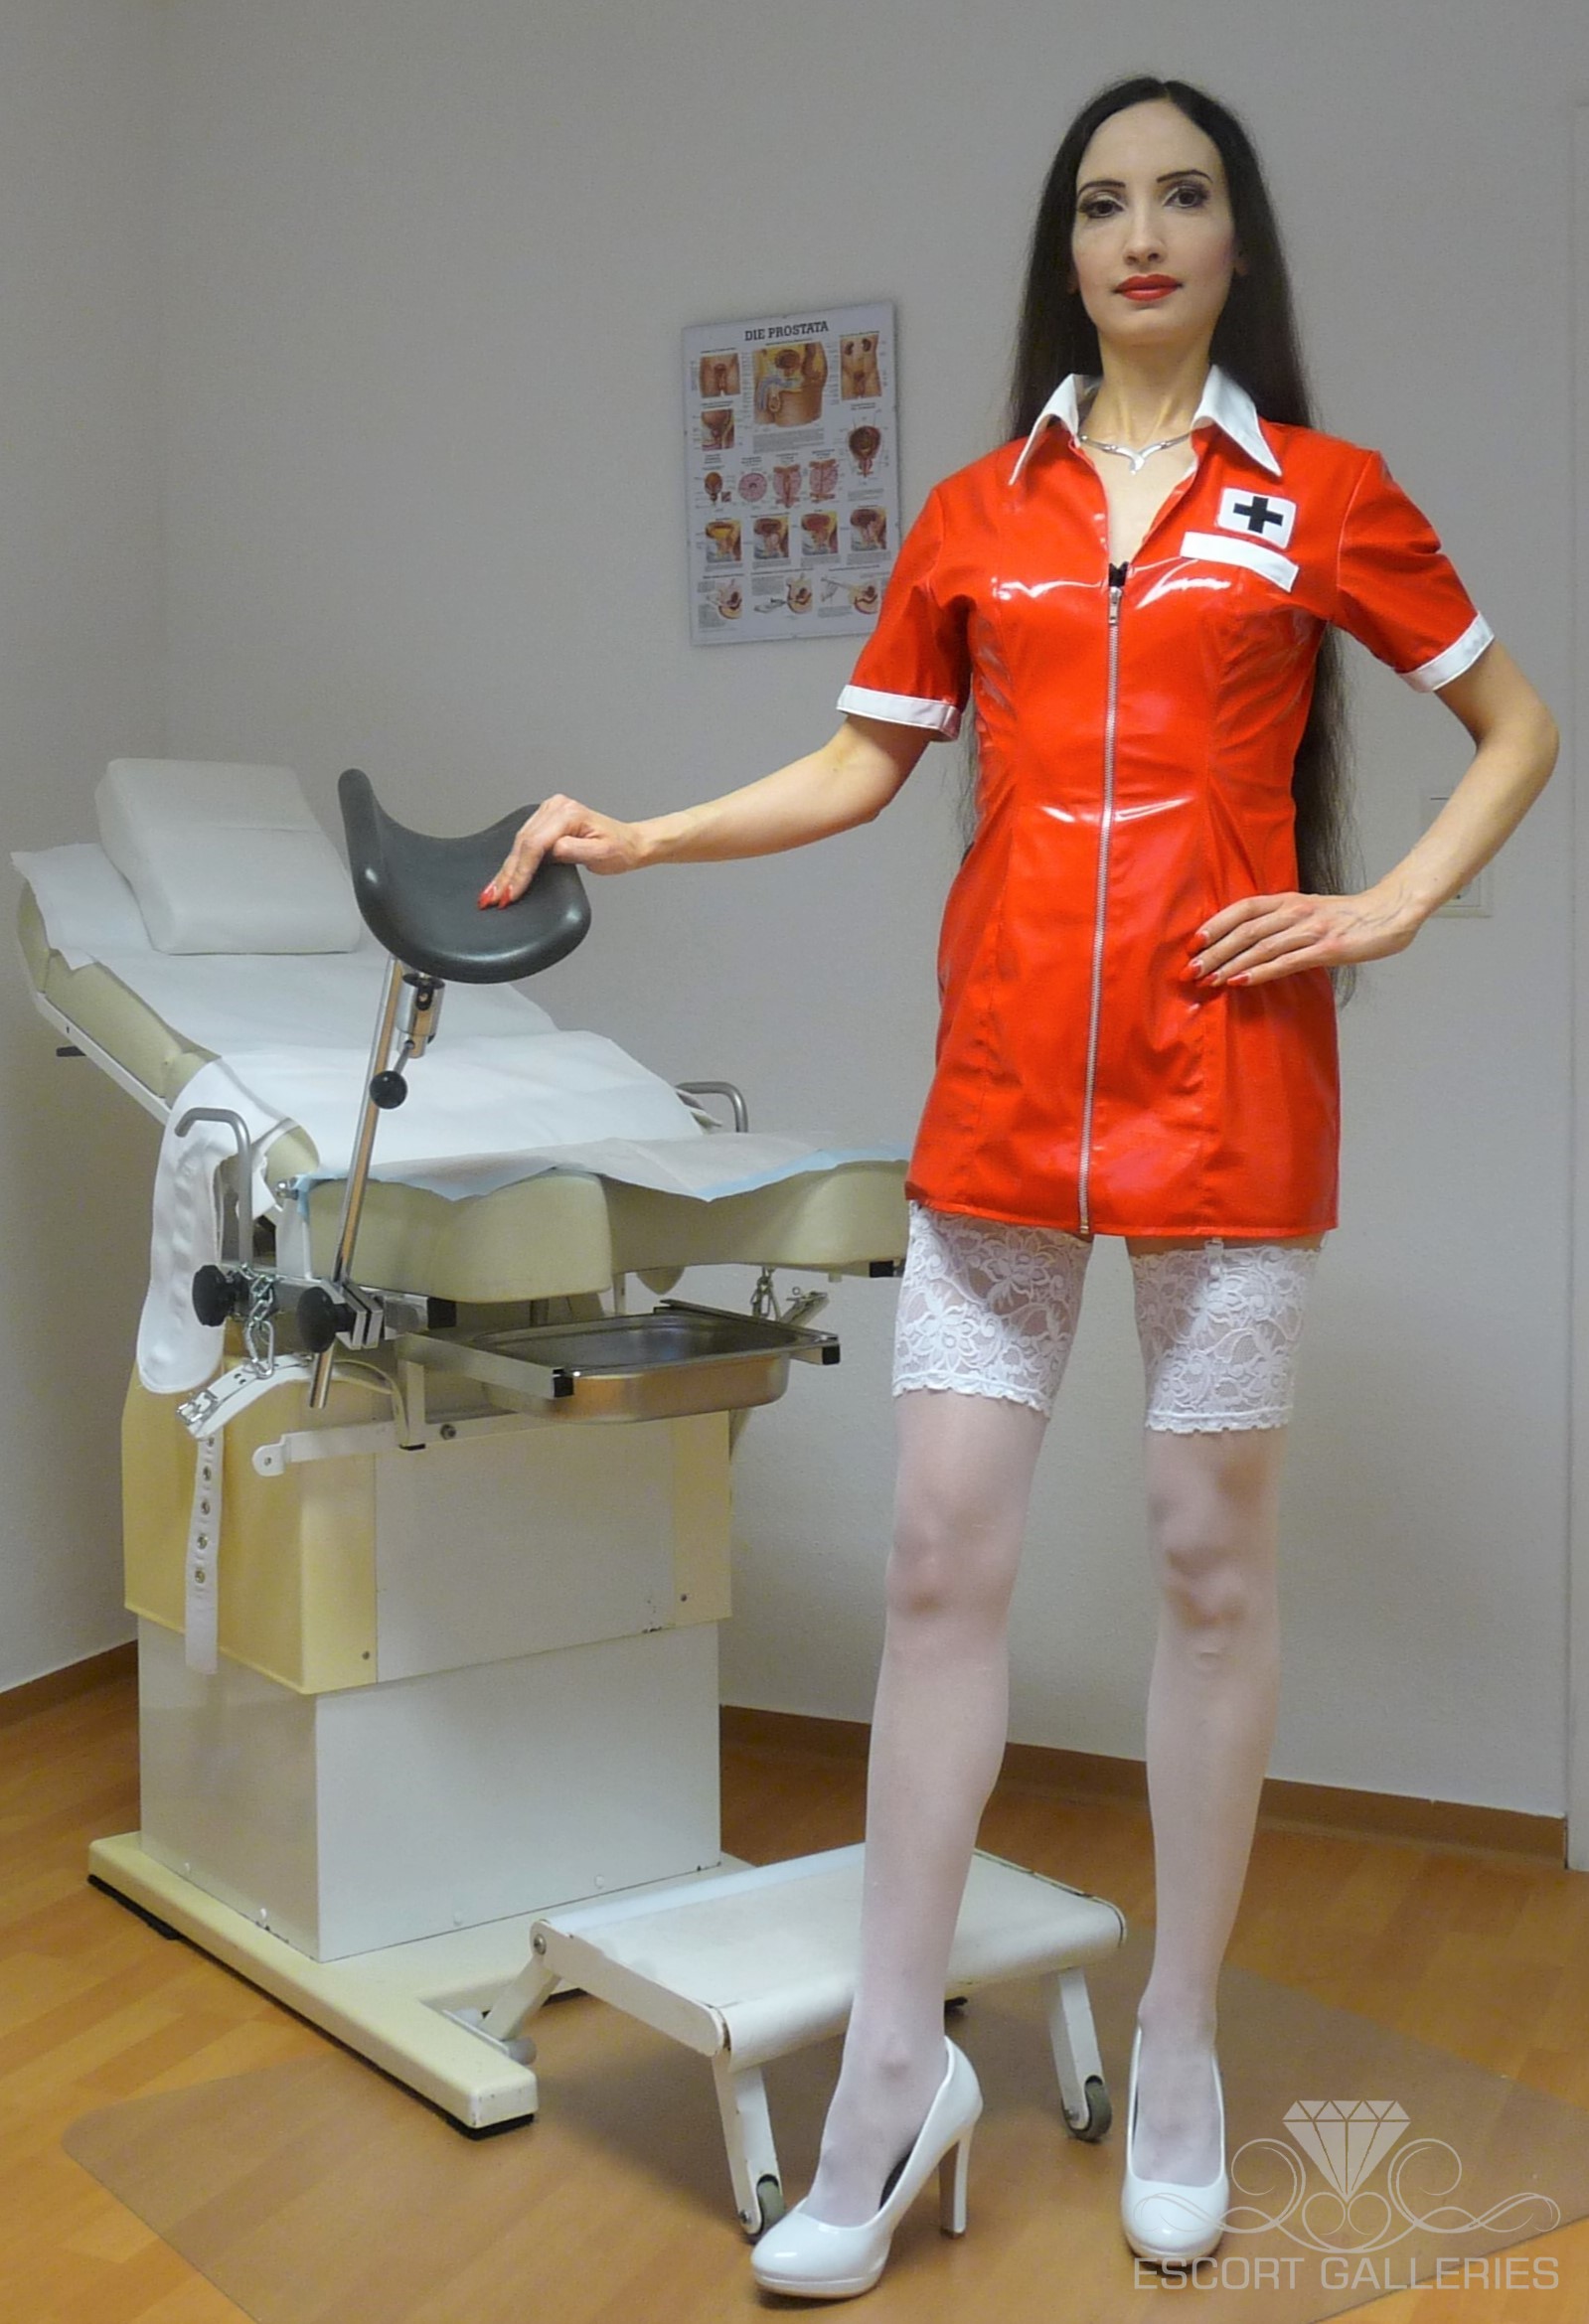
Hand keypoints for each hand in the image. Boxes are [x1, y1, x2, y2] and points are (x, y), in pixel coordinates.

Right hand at [478, 795, 645, 905]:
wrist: (629, 842)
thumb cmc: (620, 849)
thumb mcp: (600, 854)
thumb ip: (572, 851)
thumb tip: (549, 853)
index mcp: (568, 813)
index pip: (536, 844)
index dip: (521, 871)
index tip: (512, 893)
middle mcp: (555, 807)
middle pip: (523, 843)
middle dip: (507, 874)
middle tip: (492, 897)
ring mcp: (548, 812)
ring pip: (519, 843)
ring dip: (506, 869)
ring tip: (491, 892)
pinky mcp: (545, 820)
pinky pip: (524, 841)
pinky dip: (514, 861)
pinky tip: (503, 876)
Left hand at [1189, 886, 1419, 987]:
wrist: (1390, 914)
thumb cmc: (1347, 916)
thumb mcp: (1308, 912)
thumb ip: (1279, 923)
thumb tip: (1245, 944)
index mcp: (1287, 900)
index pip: (1242, 909)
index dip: (1215, 925)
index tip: (1192, 944)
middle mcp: (1295, 911)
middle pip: (1244, 930)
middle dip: (1214, 952)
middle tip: (1190, 970)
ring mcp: (1310, 930)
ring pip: (1261, 947)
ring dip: (1230, 964)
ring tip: (1208, 981)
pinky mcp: (1326, 949)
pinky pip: (1286, 962)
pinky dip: (1260, 972)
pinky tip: (1241, 982)